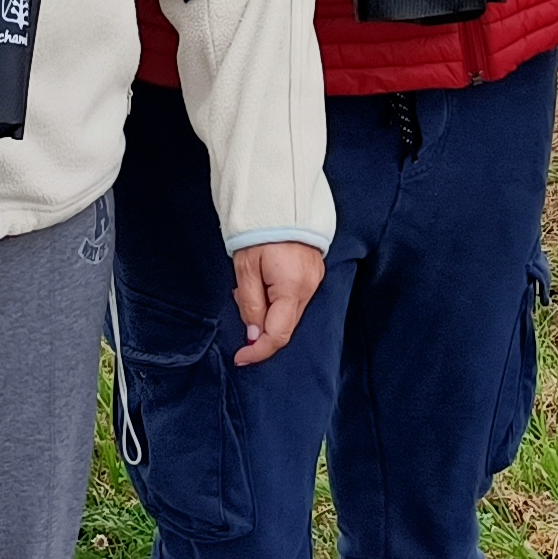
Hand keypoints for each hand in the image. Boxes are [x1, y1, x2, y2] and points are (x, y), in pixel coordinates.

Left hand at [229, 240, 323, 366]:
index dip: (258, 350)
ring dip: (267, 312)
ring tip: (251, 285)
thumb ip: (250, 305)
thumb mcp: (245, 269)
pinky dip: (277, 301)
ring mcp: (315, 281)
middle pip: (285, 326)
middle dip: (260, 327)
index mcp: (292, 287)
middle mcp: (309, 288)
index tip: (241, 357)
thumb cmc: (260, 230)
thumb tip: (254, 335)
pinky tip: (263, 284)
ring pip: (290, 314)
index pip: (278, 334)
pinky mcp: (314, 274)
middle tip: (241, 302)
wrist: (280, 201)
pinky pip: (295, 300)